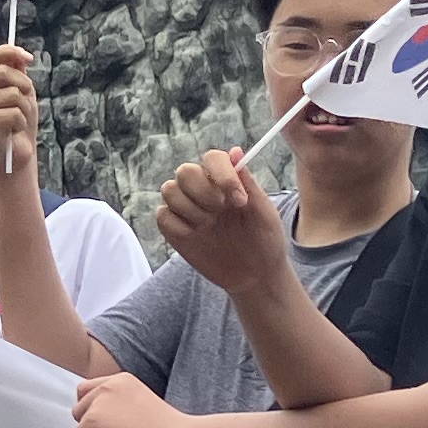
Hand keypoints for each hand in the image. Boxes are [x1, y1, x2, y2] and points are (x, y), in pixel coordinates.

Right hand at [0, 45, 40, 170]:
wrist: (16, 155)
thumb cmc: (19, 125)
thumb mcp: (24, 95)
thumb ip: (19, 75)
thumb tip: (20, 56)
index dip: (11, 51)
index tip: (29, 57)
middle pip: (5, 72)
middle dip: (25, 85)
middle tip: (27, 101)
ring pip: (13, 93)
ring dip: (25, 108)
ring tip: (19, 120)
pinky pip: (13, 112)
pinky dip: (21, 122)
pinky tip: (14, 131)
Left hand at [68, 371, 188, 427]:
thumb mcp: (139, 404)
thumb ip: (118, 405)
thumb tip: (104, 422)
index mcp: (121, 380)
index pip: (90, 391)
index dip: (97, 412)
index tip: (115, 426)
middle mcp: (107, 386)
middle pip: (80, 407)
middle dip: (91, 425)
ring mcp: (97, 404)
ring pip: (76, 424)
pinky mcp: (91, 424)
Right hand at [153, 146, 287, 296]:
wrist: (255, 276)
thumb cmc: (265, 240)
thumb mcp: (264, 212)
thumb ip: (248, 182)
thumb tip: (235, 151)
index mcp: (227, 181)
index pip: (212, 159)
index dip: (221, 174)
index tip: (239, 200)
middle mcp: (204, 191)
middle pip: (184, 171)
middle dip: (202, 192)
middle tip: (221, 213)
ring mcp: (187, 209)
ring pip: (169, 190)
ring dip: (191, 209)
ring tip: (211, 226)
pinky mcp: (175, 229)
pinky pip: (163, 216)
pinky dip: (179, 226)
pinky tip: (197, 237)